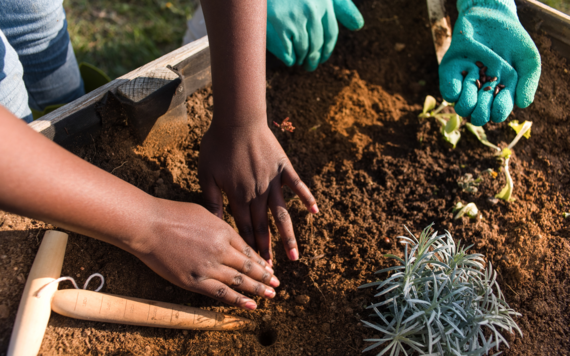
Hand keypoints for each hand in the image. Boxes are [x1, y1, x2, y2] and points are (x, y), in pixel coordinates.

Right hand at [132, 199, 278, 309]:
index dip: (260, 261)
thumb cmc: (172, 215)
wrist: (149, 225)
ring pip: (239, 281)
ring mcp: (209, 267)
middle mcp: (221, 250)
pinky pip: (221, 293)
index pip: (248, 250)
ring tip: (270, 295)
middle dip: (265, 276)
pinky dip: (238, 300)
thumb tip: (230, 236)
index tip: (270, 268)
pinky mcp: (195, 281)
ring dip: (257, 289)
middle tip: (277, 283)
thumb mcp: (204, 213)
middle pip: (248, 266)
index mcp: (224, 231)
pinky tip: (251, 305)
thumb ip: (220, 226)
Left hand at [198, 122, 317, 265]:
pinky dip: (307, 198)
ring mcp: (273, 181)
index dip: (248, 248)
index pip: (243, 228)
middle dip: (266, 250)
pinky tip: (315, 212)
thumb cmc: (217, 144)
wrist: (237, 119)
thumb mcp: (206, 173)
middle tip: (271, 270)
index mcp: (238, 196)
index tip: (252, 266)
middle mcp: (258, 194)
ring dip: (288, 237)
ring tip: (295, 256)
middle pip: (262, 226)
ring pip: (282, 214)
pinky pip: (297, 186)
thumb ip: (211, 200)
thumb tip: (214, 223)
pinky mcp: (283, 168)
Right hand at [267, 0, 363, 70]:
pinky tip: (288, 58)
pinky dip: (289, 60)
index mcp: (324, 2)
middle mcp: (313, 10)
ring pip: (304, 51)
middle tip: (309, 66)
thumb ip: (341, 6)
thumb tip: (359, 25)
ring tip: (298, 60)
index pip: (331, 34)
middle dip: (314, 59)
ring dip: (301, 59)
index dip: (326, 50)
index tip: (321, 58)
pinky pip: (289, 54)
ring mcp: (296, 19)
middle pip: (317, 45)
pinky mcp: (280, 27)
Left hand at [439, 0, 540, 125]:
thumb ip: (529, 82)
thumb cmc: (512, 40)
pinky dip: (455, 88)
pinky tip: (466, 74)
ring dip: (468, 99)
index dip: (498, 111)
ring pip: (462, 108)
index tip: (501, 97)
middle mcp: (481, 92)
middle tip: (486, 91)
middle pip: (478, 116)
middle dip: (482, 110)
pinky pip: (448, 93)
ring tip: (476, 78)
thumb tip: (523, 105)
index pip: (497, 114)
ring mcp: (465, 83)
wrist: (491, 17)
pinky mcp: (451, 73)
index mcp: (501, 93)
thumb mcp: (528, 58)